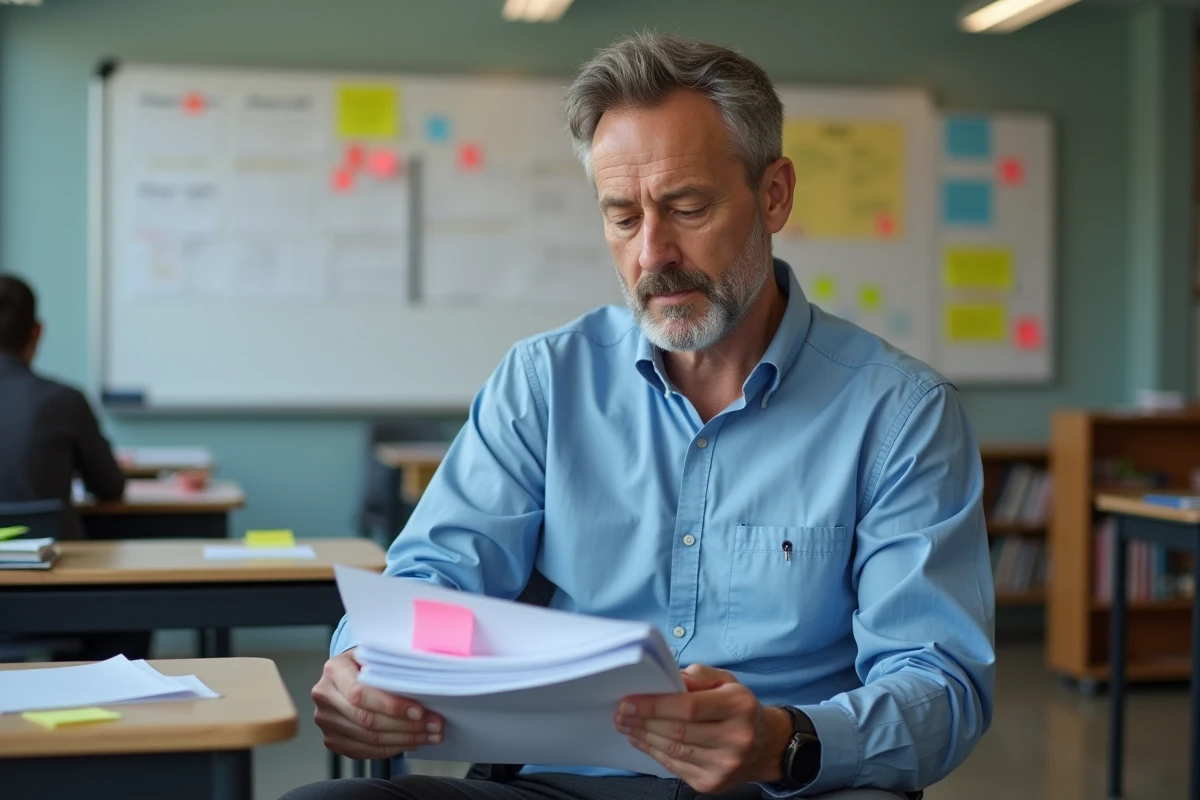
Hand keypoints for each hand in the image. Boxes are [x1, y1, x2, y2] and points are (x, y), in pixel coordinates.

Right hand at [311, 648, 444, 759]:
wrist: (347, 672)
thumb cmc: (368, 661)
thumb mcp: (378, 654)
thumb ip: (394, 664)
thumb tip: (427, 681)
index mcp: (334, 669)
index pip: (360, 693)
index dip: (392, 705)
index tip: (421, 711)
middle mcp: (325, 695)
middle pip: (366, 719)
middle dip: (406, 726)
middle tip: (435, 726)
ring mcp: (326, 720)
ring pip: (368, 739)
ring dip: (404, 739)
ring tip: (430, 735)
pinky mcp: (332, 739)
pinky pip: (364, 751)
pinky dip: (391, 749)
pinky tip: (412, 742)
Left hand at [614, 664, 793, 793]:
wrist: (767, 747)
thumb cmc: (740, 709)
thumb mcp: (727, 682)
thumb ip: (698, 676)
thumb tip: (668, 679)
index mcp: (739, 707)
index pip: (690, 707)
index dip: (655, 705)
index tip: (629, 701)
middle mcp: (735, 739)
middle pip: (678, 731)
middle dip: (643, 721)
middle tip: (620, 713)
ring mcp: (724, 766)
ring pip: (673, 751)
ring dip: (643, 737)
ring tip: (626, 725)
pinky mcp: (712, 784)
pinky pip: (674, 766)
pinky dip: (653, 752)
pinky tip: (641, 739)